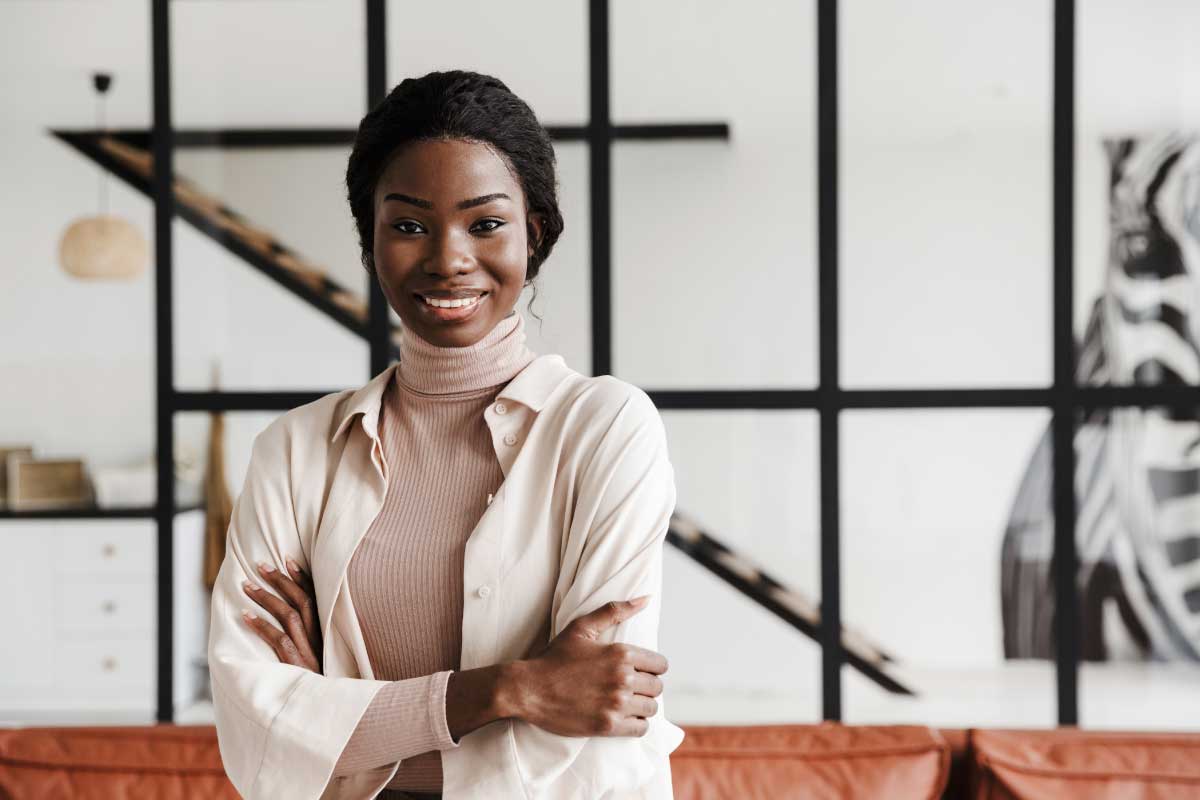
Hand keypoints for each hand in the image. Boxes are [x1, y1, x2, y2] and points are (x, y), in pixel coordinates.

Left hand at [240, 558, 322, 673]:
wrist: (330, 710)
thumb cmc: (324, 684)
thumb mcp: (324, 657)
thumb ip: (313, 639)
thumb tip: (293, 621)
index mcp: (327, 632)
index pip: (316, 596)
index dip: (302, 577)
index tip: (289, 559)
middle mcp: (320, 637)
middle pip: (301, 600)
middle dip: (281, 580)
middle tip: (260, 564)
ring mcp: (310, 650)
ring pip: (288, 615)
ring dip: (266, 598)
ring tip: (247, 585)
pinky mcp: (297, 664)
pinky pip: (278, 640)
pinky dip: (261, 626)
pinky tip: (245, 616)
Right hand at [514, 597, 666, 737]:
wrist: (529, 689)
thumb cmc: (554, 657)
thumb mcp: (582, 627)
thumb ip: (615, 611)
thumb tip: (646, 599)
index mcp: (621, 653)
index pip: (660, 665)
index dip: (652, 668)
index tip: (641, 671)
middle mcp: (622, 679)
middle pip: (657, 687)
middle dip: (647, 687)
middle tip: (631, 688)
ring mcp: (616, 704)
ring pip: (651, 708)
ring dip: (642, 706)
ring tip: (628, 703)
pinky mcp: (608, 725)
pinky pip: (641, 728)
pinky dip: (637, 724)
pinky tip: (625, 718)